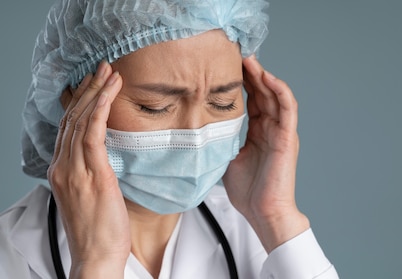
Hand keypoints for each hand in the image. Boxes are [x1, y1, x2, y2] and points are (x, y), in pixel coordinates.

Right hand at [47, 61, 127, 277]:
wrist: (96, 256)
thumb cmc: (98, 232)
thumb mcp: (90, 197)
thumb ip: (91, 174)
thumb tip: (104, 160)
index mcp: (61, 171)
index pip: (67, 128)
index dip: (79, 103)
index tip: (92, 84)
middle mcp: (63, 167)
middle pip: (71, 119)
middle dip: (87, 90)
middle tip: (102, 68)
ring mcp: (74, 170)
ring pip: (81, 121)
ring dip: (96, 93)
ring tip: (110, 73)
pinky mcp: (91, 173)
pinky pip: (92, 133)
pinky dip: (99, 109)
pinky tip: (107, 93)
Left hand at [222, 56, 309, 251]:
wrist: (263, 213)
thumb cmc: (249, 192)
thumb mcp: (227, 159)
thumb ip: (220, 142)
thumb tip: (197, 133)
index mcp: (259, 133)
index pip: (252, 100)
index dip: (242, 82)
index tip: (225, 66)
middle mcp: (272, 128)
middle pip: (263, 92)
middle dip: (251, 72)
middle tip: (236, 54)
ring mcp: (281, 132)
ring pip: (275, 95)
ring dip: (264, 76)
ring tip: (250, 60)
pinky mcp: (288, 137)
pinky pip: (288, 108)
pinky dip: (280, 91)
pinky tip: (268, 78)